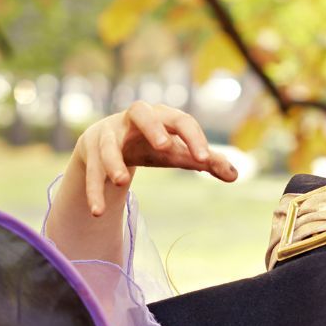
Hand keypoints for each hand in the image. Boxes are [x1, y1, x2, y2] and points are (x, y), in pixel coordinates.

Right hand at [71, 101, 238, 215]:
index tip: (204, 161)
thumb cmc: (150, 144)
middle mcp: (133, 119)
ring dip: (113, 162)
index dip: (192, 138)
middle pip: (141, 112)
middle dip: (152, 128)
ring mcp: (109, 133)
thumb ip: (205, 162)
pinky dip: (94, 191)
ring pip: (108, 145)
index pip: (180, 120)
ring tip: (120, 183)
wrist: (109, 140)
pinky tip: (97, 212)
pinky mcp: (90, 151)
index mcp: (161, 116)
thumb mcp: (177, 152)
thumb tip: (235, 175)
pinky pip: (91, 171)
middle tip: (163, 147)